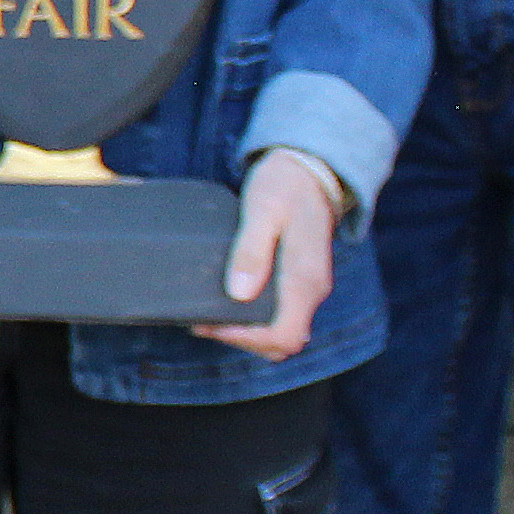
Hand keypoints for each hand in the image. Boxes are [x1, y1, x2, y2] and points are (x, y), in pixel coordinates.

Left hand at [200, 148, 339, 359]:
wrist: (307, 171)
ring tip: (208, 316)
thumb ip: (251, 251)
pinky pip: (280, 316)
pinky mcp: (298, 282)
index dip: (247, 339)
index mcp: (305, 278)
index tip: (212, 324)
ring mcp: (307, 287)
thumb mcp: (262, 210)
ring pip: (282, 332)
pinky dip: (254, 321)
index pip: (285, 335)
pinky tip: (226, 305)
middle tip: (202, 322)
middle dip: (241, 340)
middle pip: (282, 342)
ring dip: (246, 334)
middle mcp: (312, 289)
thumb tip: (240, 293)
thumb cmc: (283, 186)